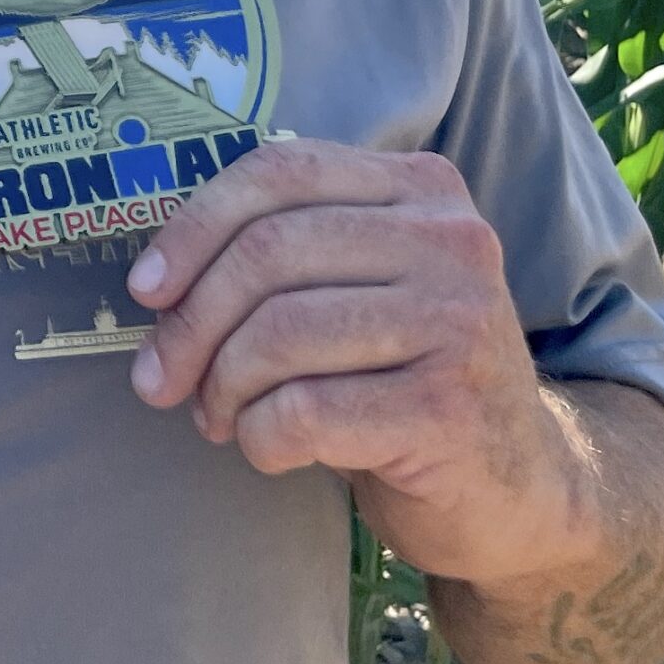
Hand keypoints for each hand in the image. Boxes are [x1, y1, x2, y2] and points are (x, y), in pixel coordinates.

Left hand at [126, 139, 570, 586]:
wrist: (519, 492)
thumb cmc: (403, 382)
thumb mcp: (354, 292)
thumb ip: (280, 256)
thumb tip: (153, 282)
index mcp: (422, 188)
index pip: (280, 172)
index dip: (193, 227)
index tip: (145, 289)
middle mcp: (452, 240)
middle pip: (268, 251)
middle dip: (190, 322)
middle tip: (159, 380)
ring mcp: (460, 321)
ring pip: (278, 332)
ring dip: (222, 386)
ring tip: (218, 417)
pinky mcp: (450, 409)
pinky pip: (305, 410)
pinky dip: (261, 436)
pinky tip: (270, 450)